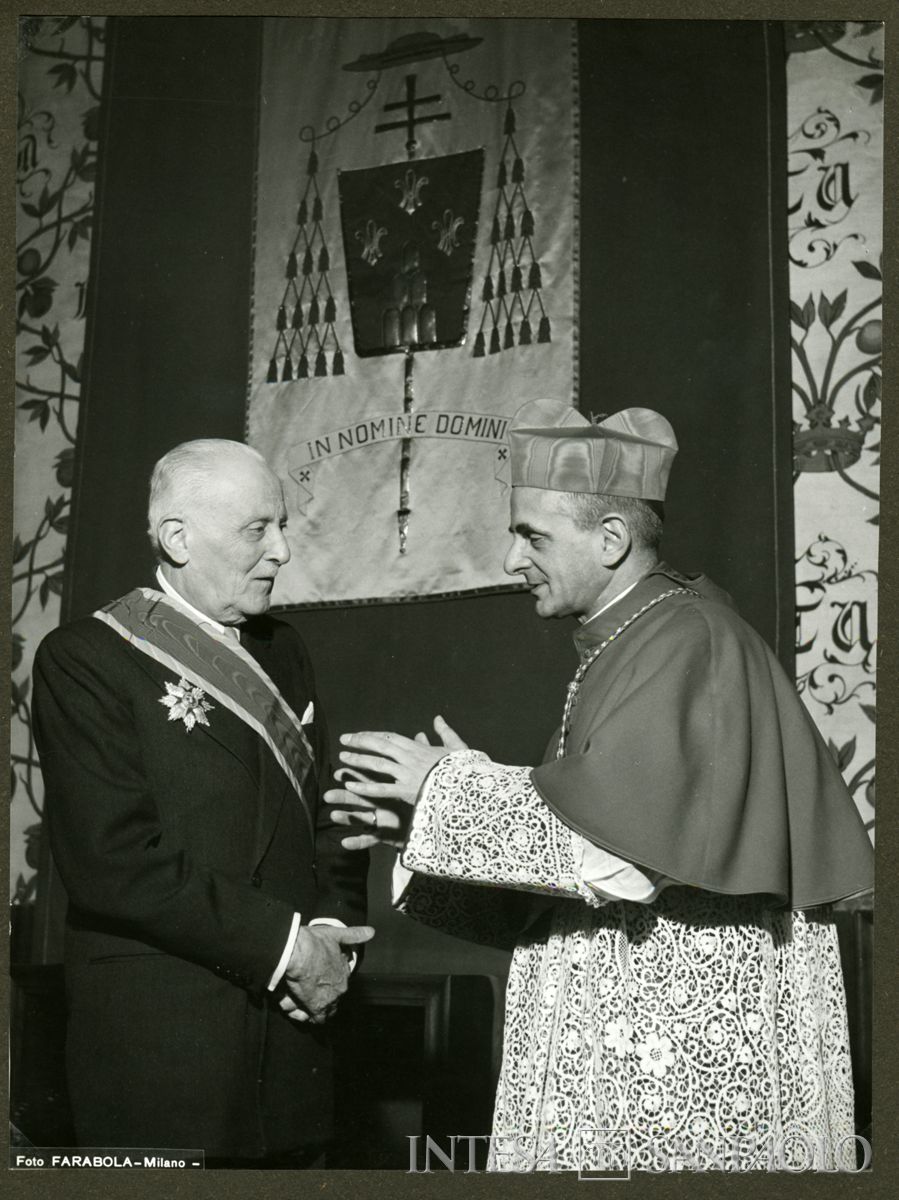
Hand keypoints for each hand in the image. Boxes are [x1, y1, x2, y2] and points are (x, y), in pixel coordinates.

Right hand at [281, 923, 373, 1023]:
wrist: (298, 954)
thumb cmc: (314, 942)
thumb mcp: (336, 934)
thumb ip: (354, 934)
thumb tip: (371, 932)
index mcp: (344, 972)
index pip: (340, 982)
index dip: (328, 981)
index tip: (318, 978)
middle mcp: (340, 988)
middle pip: (333, 998)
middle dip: (320, 996)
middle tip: (305, 989)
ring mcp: (329, 1000)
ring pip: (325, 1010)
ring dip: (313, 1007)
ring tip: (298, 1000)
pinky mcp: (316, 1008)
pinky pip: (316, 1018)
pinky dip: (305, 1014)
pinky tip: (298, 1009)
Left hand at [326, 717, 467, 849]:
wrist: (468, 788)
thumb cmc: (464, 769)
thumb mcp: (456, 747)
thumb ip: (445, 732)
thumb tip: (437, 718)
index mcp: (419, 748)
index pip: (390, 738)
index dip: (372, 735)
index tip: (358, 735)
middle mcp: (410, 758)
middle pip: (380, 746)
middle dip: (360, 742)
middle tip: (343, 741)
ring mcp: (407, 774)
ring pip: (377, 764)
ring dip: (358, 761)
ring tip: (342, 760)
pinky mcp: (407, 791)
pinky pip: (381, 789)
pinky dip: (364, 787)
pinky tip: (350, 786)